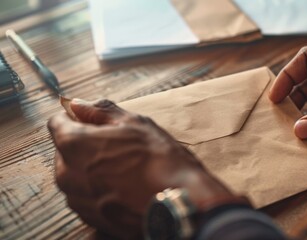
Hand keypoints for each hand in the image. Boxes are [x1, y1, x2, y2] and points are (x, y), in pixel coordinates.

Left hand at [48, 99, 233, 238]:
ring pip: (76, 175)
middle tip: (117, 146)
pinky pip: (87, 196)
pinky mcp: (91, 218)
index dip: (75, 118)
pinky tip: (125, 186)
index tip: (91, 121)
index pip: (57, 123)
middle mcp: (67, 174)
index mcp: (73, 144)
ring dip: (92, 168)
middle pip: (65, 151)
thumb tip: (78, 105)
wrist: (179, 203)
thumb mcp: (134, 123)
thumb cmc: (159, 160)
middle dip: (85, 145)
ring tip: (124, 169)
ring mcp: (78, 200)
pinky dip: (100, 189)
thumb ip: (100, 111)